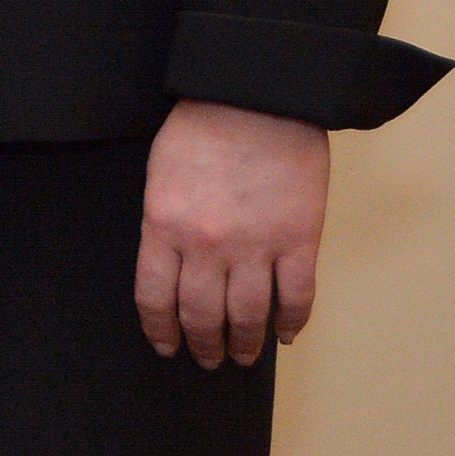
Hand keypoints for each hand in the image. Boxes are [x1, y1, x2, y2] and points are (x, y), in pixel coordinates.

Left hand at [136, 98, 330, 365]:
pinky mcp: (299, 240)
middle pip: (202, 314)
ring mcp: (256, 246)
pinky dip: (292, 322)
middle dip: (203, 344)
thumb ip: (164, 221)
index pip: (155, 297)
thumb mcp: (160, 172)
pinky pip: (297, 296)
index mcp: (164, 225)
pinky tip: (286, 334)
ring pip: (248, 315)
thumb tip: (171, 263)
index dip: (160, 329)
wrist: (257, 96)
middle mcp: (207, 245)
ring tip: (243, 357)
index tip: (166, 346)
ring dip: (245, 343)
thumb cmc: (203, 125)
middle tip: (207, 359)